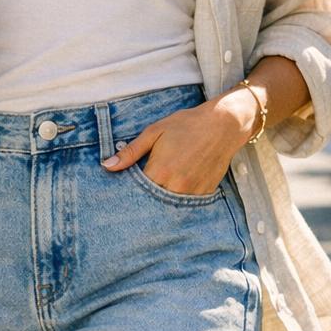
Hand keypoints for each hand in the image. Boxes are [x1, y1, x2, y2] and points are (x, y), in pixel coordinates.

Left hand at [101, 99, 237, 194]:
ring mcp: (193, 192)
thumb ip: (130, 152)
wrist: (223, 124)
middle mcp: (177, 186)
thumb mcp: (154, 132)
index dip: (129, 191)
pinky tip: (175, 187)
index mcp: (160, 171)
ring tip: (160, 187)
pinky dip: (178, 198)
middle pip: (152, 202)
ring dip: (161, 199)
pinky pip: (186, 203)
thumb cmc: (186, 125)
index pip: (136, 192)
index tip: (122, 190)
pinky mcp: (205, 193)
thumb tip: (107, 166)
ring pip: (169, 205)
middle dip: (144, 198)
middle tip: (140, 191)